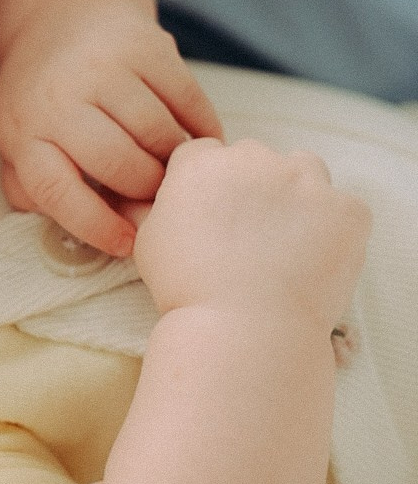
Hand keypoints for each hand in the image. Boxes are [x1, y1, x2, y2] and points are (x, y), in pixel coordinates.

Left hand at [0, 0, 222, 254]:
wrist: (62, 17)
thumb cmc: (42, 97)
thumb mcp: (19, 142)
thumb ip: (35, 191)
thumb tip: (74, 237)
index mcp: (24, 128)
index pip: (56, 190)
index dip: (95, 226)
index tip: (127, 243)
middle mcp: (61, 95)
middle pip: (121, 165)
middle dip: (145, 193)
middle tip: (154, 197)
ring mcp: (106, 66)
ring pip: (160, 136)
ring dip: (174, 162)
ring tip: (170, 167)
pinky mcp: (149, 46)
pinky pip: (190, 104)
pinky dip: (202, 129)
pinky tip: (195, 139)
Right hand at [133, 136, 370, 332]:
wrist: (244, 329)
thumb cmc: (188, 292)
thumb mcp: (146, 243)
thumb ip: (149, 208)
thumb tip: (138, 197)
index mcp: (201, 163)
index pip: (207, 154)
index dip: (210, 185)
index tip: (215, 216)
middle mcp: (253, 158)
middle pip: (255, 158)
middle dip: (254, 188)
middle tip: (250, 237)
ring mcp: (305, 180)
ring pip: (304, 171)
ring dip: (298, 195)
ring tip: (287, 244)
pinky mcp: (346, 208)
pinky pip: (345, 210)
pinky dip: (336, 231)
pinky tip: (317, 262)